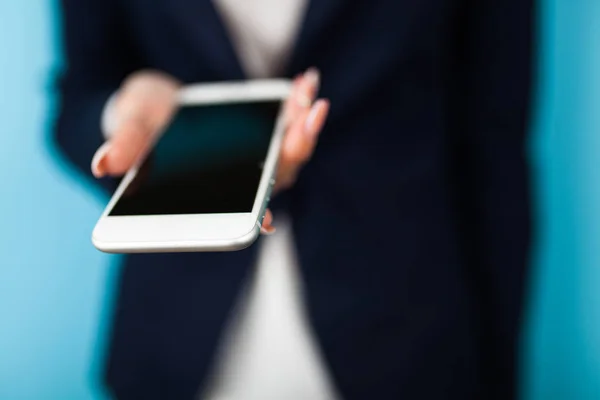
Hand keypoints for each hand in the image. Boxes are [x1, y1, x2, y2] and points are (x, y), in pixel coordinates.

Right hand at [91, 69, 328, 234]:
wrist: (159, 105)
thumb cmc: (143, 124)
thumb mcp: (131, 126)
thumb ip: (125, 144)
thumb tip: (103, 164)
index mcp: (208, 194)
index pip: (233, 216)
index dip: (252, 218)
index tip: (268, 219)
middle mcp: (239, 184)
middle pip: (275, 179)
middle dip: (294, 149)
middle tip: (303, 120)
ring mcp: (257, 162)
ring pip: (290, 154)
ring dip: (304, 125)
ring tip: (306, 94)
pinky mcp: (267, 138)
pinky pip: (291, 128)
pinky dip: (299, 106)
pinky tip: (303, 83)